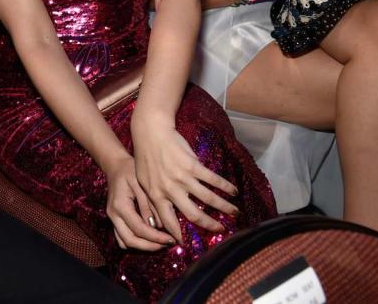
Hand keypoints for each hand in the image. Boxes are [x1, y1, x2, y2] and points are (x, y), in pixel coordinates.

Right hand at [102, 152, 176, 250]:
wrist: (115, 165)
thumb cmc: (130, 170)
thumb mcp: (141, 183)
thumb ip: (148, 205)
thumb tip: (158, 226)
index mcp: (120, 206)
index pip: (139, 229)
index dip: (156, 237)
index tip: (172, 239)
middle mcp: (113, 215)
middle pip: (130, 240)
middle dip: (150, 246)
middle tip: (167, 244)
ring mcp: (112, 218)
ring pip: (125, 242)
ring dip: (142, 246)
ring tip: (160, 242)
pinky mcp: (115, 219)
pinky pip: (122, 237)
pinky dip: (135, 241)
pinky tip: (149, 237)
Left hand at [130, 113, 238, 244]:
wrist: (151, 132)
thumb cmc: (146, 157)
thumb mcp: (143, 182)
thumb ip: (153, 200)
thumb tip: (160, 222)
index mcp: (156, 195)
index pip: (169, 222)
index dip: (179, 235)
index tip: (188, 244)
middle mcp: (170, 189)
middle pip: (194, 214)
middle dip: (209, 224)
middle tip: (221, 229)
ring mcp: (182, 177)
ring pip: (208, 198)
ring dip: (224, 207)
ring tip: (234, 212)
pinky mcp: (192, 165)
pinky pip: (213, 179)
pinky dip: (226, 187)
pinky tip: (234, 191)